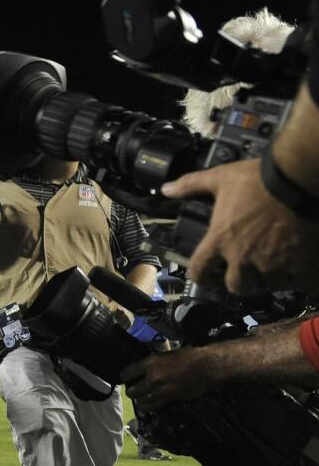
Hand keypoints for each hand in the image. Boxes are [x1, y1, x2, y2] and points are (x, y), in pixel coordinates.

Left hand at [121, 348, 212, 409]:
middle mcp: (152, 377)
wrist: (205, 366)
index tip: (124, 378)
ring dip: (139, 401)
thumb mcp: (165, 355)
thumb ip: (152, 363)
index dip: (124, 377)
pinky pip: (154, 405)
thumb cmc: (187, 356)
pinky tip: (149, 404)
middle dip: (131, 391)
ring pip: (141, 401)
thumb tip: (143, 369)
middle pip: (132, 391)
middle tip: (132, 390)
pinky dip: (150, 406)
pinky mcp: (170, 398)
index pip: (127, 373)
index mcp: (149, 363)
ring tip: (140, 399)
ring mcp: (161, 389)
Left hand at [161, 159, 318, 293]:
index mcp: (220, 239)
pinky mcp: (297, 264)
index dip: (199, 275)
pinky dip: (298, 278)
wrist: (296, 180)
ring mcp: (271, 263)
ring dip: (269, 279)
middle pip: (236, 286)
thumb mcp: (220, 178)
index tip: (204, 275)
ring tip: (274, 266)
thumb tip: (167, 189)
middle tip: (247, 272)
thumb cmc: (258, 179)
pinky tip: (299, 268)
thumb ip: (191, 185)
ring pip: (267, 285)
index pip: (199, 270)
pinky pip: (297, 282)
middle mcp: (243, 257)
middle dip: (240, 282)